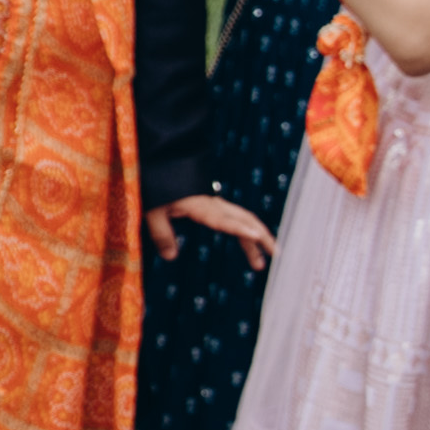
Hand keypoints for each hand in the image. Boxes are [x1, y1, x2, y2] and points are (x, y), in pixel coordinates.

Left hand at [146, 191, 274, 268]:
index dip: (241, 229)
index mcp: (201, 206)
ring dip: (256, 240)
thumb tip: (171, 257)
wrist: (162, 165)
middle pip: (245, 219)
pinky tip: (250, 249)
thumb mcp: (153, 211)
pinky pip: (236, 221)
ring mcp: (217, 205)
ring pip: (244, 221)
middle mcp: (214, 205)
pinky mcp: (215, 207)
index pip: (224, 220)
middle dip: (262, 236)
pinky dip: (245, 234)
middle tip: (275, 255)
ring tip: (261, 264)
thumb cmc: (156, 187)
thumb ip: (162, 234)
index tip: (257, 236)